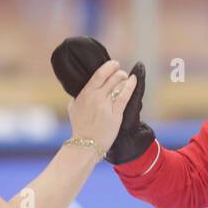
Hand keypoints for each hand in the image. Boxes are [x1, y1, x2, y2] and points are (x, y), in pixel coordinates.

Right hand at [51, 36, 154, 163]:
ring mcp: (106, 106)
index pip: (99, 74)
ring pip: (119, 85)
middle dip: (119, 73)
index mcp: (85, 94)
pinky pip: (125, 96)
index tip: (114, 64)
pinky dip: (131, 86)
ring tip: (126, 79)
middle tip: (121, 73)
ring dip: (124, 79)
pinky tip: (134, 80)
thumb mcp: (73, 107)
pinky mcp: (116, 114)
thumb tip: (85, 85)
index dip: (109, 66)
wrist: (85, 144)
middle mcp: (96, 97)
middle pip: (112, 78)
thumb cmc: (79, 126)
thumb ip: (79, 95)